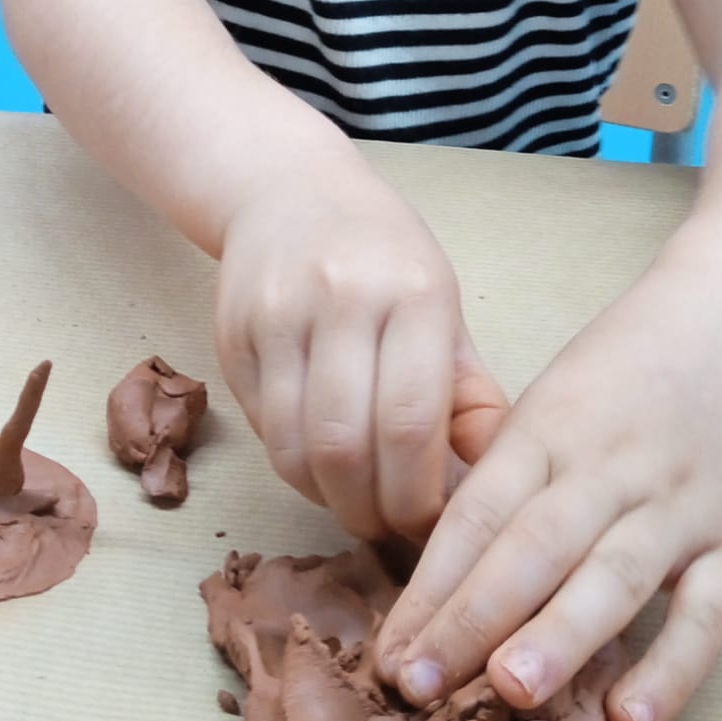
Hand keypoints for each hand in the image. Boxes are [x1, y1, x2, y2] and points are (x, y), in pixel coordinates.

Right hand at [215, 167, 508, 542]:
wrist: (288, 190)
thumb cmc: (384, 257)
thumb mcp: (444, 308)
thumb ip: (471, 397)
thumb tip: (491, 486)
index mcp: (412, 293)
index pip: (410, 424)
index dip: (418, 497)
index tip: (431, 527)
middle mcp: (340, 300)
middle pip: (345, 446)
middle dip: (370, 512)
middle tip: (389, 530)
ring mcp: (277, 317)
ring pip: (292, 449)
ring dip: (326, 498)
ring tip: (355, 504)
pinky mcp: (230, 337)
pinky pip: (261, 430)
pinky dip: (293, 466)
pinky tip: (319, 464)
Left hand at [376, 270, 721, 720]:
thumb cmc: (626, 367)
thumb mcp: (551, 398)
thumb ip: (507, 476)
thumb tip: (438, 574)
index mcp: (547, 428)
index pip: (477, 514)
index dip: (430, 584)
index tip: (388, 651)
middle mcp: (609, 465)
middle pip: (531, 549)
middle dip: (470, 621)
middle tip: (418, 685)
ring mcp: (680, 503)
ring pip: (612, 578)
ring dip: (558, 638)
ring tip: (508, 695)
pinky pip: (708, 612)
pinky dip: (673, 668)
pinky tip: (629, 719)